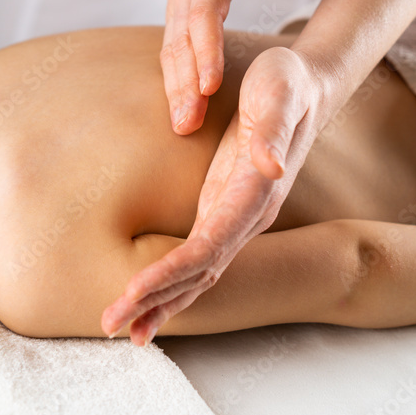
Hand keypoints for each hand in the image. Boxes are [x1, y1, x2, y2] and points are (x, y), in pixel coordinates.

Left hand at [102, 47, 327, 343]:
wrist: (306, 85)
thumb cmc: (287, 84)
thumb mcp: (282, 94)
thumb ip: (275, 130)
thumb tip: (271, 167)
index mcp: (255, 194)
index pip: (209, 246)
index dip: (172, 271)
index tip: (134, 290)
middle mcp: (247, 216)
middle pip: (198, 271)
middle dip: (155, 299)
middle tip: (109, 324)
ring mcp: (235, 217)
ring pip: (197, 273)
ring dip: (161, 301)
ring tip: (125, 330)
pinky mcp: (222, 209)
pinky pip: (196, 257)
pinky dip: (171, 282)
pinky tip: (148, 299)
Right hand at [161, 0, 290, 135]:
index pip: (203, 12)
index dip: (206, 49)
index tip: (211, 86)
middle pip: (180, 39)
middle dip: (184, 82)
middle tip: (188, 121)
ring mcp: (176, 6)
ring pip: (171, 50)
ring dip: (176, 89)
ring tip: (183, 125)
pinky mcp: (176, 20)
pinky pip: (172, 53)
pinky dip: (175, 82)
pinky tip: (182, 111)